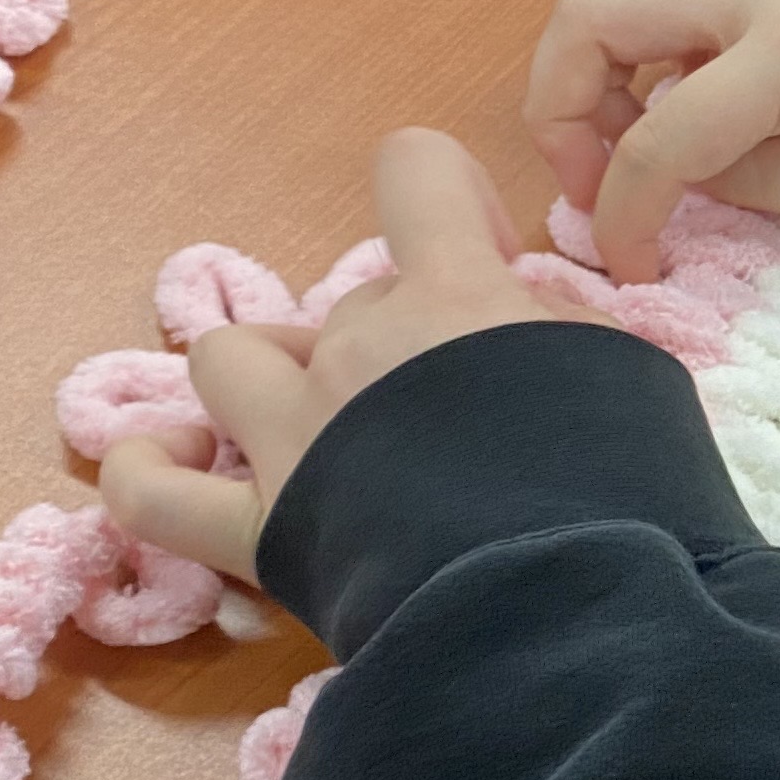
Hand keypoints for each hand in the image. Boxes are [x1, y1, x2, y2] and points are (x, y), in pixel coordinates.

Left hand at [102, 127, 607, 581]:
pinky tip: (161, 461)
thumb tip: (517, 319)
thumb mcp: (631, 374)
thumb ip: (560, 328)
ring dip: (267, 379)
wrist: (573, 607)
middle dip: (395, 341)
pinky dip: (148, 473)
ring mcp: (297, 437)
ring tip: (312, 422)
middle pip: (351, 301)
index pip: (418, 172)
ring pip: (230, 359)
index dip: (446, 201)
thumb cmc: (625, 490)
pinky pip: (156, 497)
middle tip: (452, 410)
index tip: (482, 257)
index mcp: (454, 296)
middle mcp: (359, 348)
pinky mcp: (264, 532)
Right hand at [524, 0, 779, 277]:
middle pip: (593, 12)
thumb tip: (672, 172)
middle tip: (593, 182)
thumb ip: (753, 182)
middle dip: (560, 104)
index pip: (661, 134)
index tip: (626, 263)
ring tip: (627, 136)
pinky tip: (673, 90)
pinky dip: (638, 30)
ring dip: (594, 60)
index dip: (622, 211)